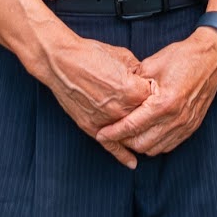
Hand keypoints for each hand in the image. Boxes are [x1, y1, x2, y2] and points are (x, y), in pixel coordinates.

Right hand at [34, 31, 153, 144]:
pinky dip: (122, 155)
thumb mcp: (122, 56)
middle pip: (145, 119)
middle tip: (146, 104)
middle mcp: (122, 109)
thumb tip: (146, 80)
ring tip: (149, 135)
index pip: (156, 99)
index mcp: (133, 90)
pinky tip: (132, 163)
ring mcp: (107, 121)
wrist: (60, 62)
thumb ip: (138, 71)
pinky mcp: (92, 127)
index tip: (153, 88)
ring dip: (139, 133)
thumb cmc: (91, 54)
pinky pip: (110, 145)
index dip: (155, 93)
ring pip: (130, 134)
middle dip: (148, 112)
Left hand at [100, 31, 216, 161]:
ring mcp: (185, 125)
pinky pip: (168, 146)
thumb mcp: (152, 64)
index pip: (132, 126)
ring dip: (138, 144)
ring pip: (154, 148)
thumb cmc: (183, 58)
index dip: (113, 133)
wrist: (211, 59)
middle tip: (112, 133)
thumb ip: (133, 84)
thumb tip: (116, 95)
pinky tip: (147, 133)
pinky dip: (154, 144)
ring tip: (128, 134)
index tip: (101, 134)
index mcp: (164, 103)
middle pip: (141, 144)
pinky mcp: (191, 127)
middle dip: (123, 141)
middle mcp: (176, 118)